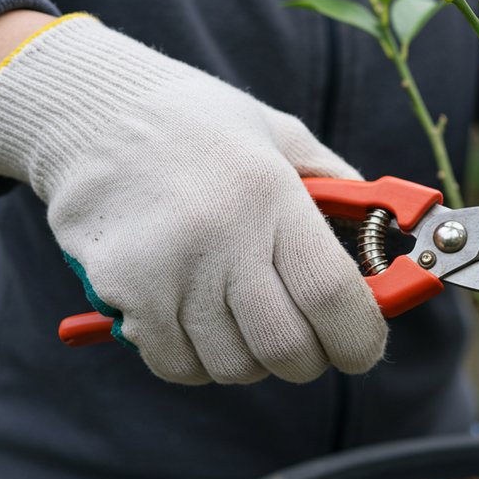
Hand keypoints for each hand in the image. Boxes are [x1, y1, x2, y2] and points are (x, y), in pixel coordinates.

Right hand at [0, 14, 387, 383]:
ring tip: (245, 320)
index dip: (359, 338)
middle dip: (310, 359)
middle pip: (286, 347)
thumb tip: (386, 239)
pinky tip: (198, 321)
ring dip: (252, 360)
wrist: (92, 112)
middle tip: (308, 342)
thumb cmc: (199, 126)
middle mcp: (222, 236)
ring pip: (233, 366)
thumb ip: (337, 188)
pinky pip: (178, 365)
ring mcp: (167, 269)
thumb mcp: (279, 135)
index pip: (332, 295)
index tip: (362, 347)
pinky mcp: (123, 292)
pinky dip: (198, 361)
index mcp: (271, 194)